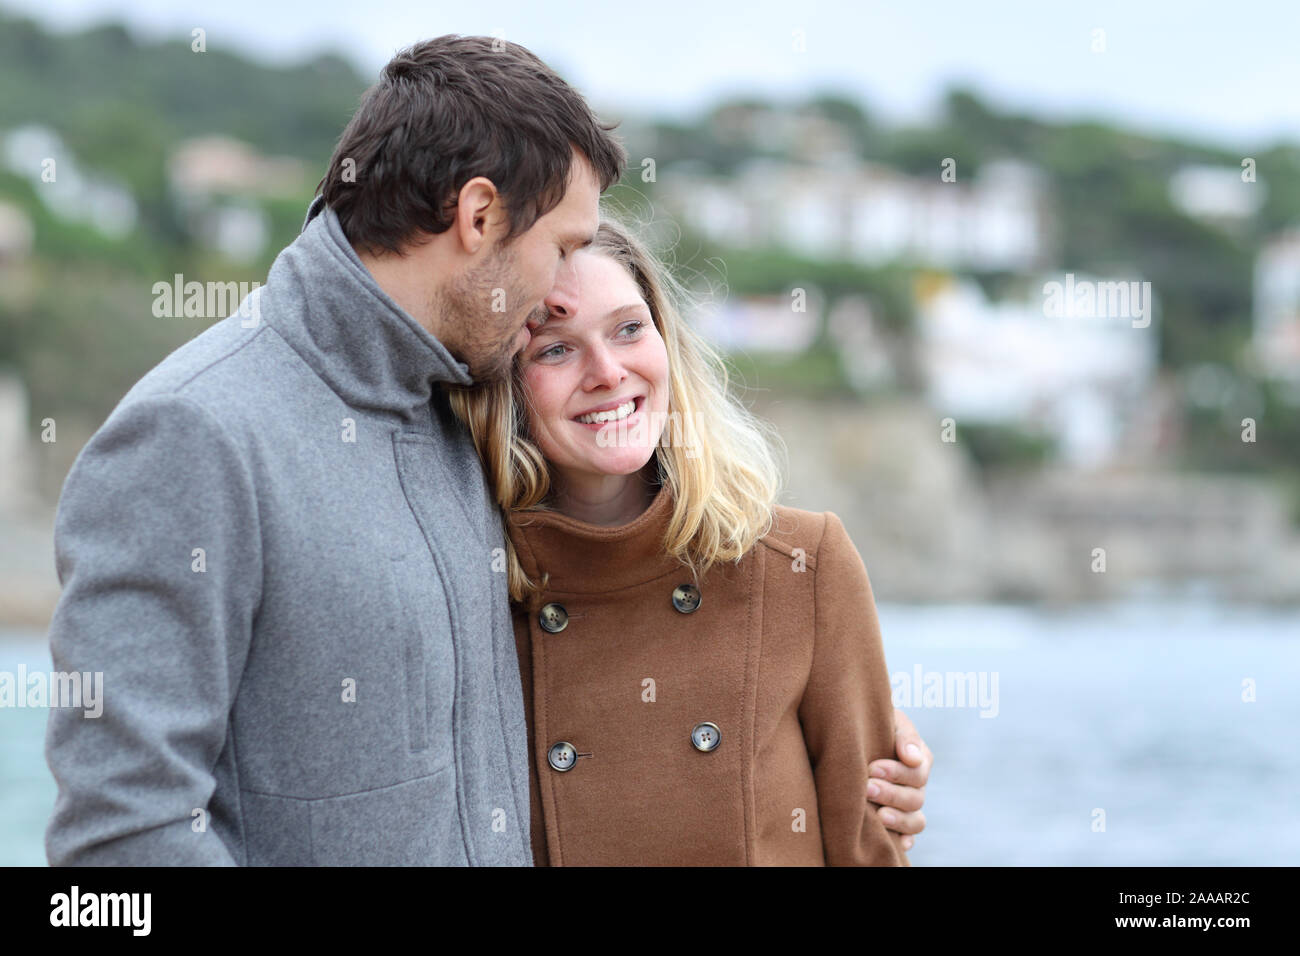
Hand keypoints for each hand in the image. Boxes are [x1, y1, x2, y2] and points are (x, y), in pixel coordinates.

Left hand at [867, 708, 930, 850]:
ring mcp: (908, 807)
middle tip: (867, 788)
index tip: (871, 768)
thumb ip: (904, 735)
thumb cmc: (868, 722)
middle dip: (891, 794)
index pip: (918, 773)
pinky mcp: (897, 823)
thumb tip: (912, 758)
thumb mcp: (889, 719)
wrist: (849, 732)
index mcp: (918, 759)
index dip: (897, 773)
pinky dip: (903, 841)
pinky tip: (891, 841)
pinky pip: (908, 838)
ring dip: (899, 820)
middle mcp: (916, 785)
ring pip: (916, 821)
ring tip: (879, 816)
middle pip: (915, 798)